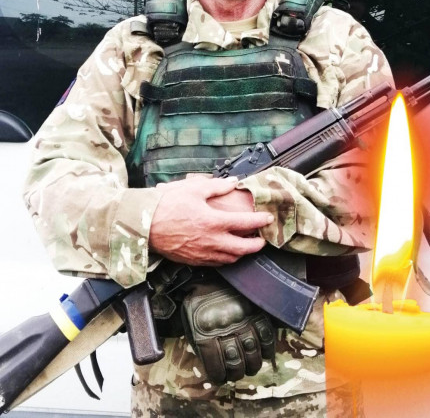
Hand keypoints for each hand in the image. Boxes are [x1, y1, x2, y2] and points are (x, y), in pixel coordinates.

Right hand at [149, 176, 272, 265]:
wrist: (144, 225)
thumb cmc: (166, 205)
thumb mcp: (193, 189)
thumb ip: (217, 186)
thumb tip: (233, 182)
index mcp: (213, 222)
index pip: (245, 223)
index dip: (260, 221)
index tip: (268, 218)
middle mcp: (211, 241)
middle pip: (243, 248)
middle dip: (257, 245)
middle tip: (263, 240)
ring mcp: (202, 253)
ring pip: (230, 259)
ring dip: (242, 253)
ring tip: (247, 246)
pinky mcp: (193, 260)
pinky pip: (216, 263)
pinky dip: (226, 259)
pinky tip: (227, 253)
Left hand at [182, 281, 274, 383]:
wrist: (208, 275)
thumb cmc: (198, 304)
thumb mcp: (190, 325)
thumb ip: (202, 346)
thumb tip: (216, 367)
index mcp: (204, 332)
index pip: (216, 365)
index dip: (219, 376)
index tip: (221, 378)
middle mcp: (224, 327)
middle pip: (236, 361)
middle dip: (237, 372)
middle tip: (238, 373)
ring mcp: (242, 318)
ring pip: (252, 350)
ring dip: (253, 364)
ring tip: (251, 366)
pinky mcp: (254, 310)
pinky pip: (265, 333)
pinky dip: (268, 348)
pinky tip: (265, 354)